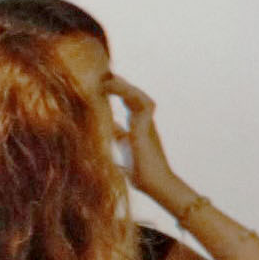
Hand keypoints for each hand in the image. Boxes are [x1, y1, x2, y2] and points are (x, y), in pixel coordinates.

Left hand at [106, 76, 195, 215]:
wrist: (156, 185)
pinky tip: (111, 87)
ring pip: (138, 97)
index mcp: (137, 130)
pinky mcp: (146, 126)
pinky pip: (139, 102)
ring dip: (124, 86)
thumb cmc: (142, 176)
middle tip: (104, 74)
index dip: (117, 95)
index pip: (128, 107)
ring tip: (107, 78)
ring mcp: (147, 124)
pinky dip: (126, 93)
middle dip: (120, 85)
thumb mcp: (121, 156)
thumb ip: (114, 146)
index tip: (103, 86)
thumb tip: (102, 142)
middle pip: (133, 98)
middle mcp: (144, 124)